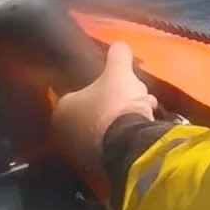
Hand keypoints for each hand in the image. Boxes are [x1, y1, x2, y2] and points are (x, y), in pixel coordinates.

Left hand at [52, 41, 157, 165]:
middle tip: (136, 95)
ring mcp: (81, 152)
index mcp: (62, 108)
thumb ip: (117, 55)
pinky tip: (144, 128)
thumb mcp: (119, 72)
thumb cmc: (115, 103)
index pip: (79, 91)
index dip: (102, 84)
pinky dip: (127, 135)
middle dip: (116, 102)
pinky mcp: (99, 165)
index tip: (120, 82)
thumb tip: (119, 44)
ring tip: (147, 110)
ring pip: (106, 127)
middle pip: (95, 110)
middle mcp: (65, 132)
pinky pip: (114, 143)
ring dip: (125, 118)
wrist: (129, 144)